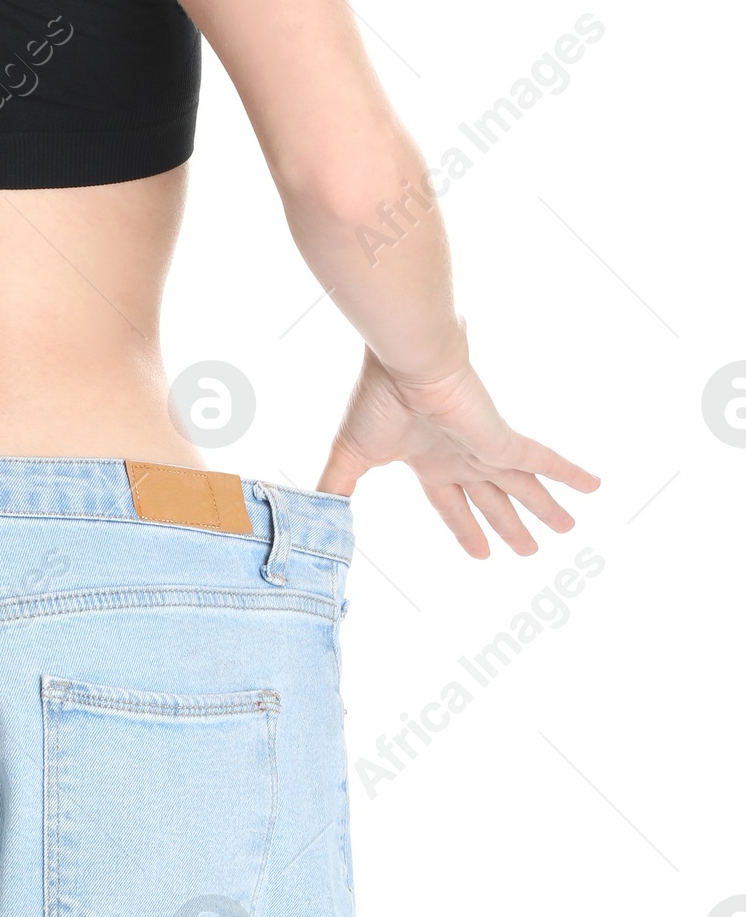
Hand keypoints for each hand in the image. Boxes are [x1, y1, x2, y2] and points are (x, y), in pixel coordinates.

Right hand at [318, 348, 597, 556]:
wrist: (403, 362)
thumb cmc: (376, 402)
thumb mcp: (350, 458)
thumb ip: (337, 491)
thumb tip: (321, 523)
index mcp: (428, 461)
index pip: (451, 505)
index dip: (465, 530)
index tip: (481, 554)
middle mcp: (461, 456)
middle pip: (493, 501)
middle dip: (510, 526)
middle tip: (529, 551)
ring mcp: (485, 448)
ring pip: (524, 487)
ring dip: (545, 509)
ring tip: (568, 529)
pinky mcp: (503, 439)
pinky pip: (546, 461)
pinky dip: (571, 474)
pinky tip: (596, 487)